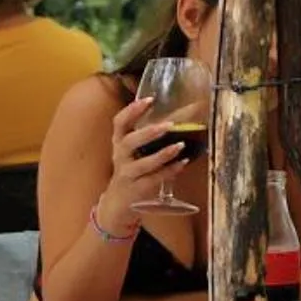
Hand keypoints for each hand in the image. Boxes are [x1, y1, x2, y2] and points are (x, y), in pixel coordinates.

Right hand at [98, 96, 187, 221]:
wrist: (117, 201)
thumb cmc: (131, 168)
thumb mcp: (132, 150)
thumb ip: (148, 134)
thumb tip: (181, 114)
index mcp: (119, 141)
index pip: (119, 122)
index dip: (132, 110)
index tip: (149, 99)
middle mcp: (119, 156)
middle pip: (129, 142)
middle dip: (148, 133)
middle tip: (169, 124)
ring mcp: (127, 174)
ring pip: (142, 164)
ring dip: (162, 154)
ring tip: (179, 145)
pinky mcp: (136, 189)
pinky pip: (153, 179)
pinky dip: (169, 171)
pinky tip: (182, 163)